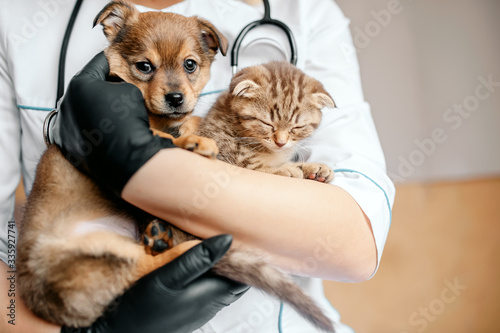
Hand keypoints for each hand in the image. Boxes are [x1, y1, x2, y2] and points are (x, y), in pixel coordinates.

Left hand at [46, 51, 175, 195]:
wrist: (126, 158)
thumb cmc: (128, 121)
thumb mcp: (130, 91)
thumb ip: (118, 83)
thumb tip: (113, 89)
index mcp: (79, 84)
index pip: (99, 64)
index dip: (114, 61)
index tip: (121, 62)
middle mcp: (66, 103)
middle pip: (86, 88)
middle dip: (102, 87)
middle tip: (119, 89)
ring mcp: (64, 125)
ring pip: (81, 109)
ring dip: (94, 108)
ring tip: (113, 114)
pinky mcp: (67, 145)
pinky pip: (79, 130)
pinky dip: (91, 128)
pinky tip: (106, 131)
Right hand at [61, 235, 247, 332]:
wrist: (118, 332)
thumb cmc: (140, 306)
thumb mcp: (166, 276)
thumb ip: (197, 258)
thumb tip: (227, 240)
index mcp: (211, 295)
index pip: (242, 275)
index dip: (243, 256)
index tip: (238, 236)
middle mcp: (210, 306)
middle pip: (234, 281)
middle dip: (234, 261)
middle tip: (222, 238)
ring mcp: (199, 311)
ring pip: (221, 286)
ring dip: (219, 269)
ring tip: (208, 248)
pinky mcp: (187, 313)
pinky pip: (206, 292)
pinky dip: (207, 278)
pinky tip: (193, 267)